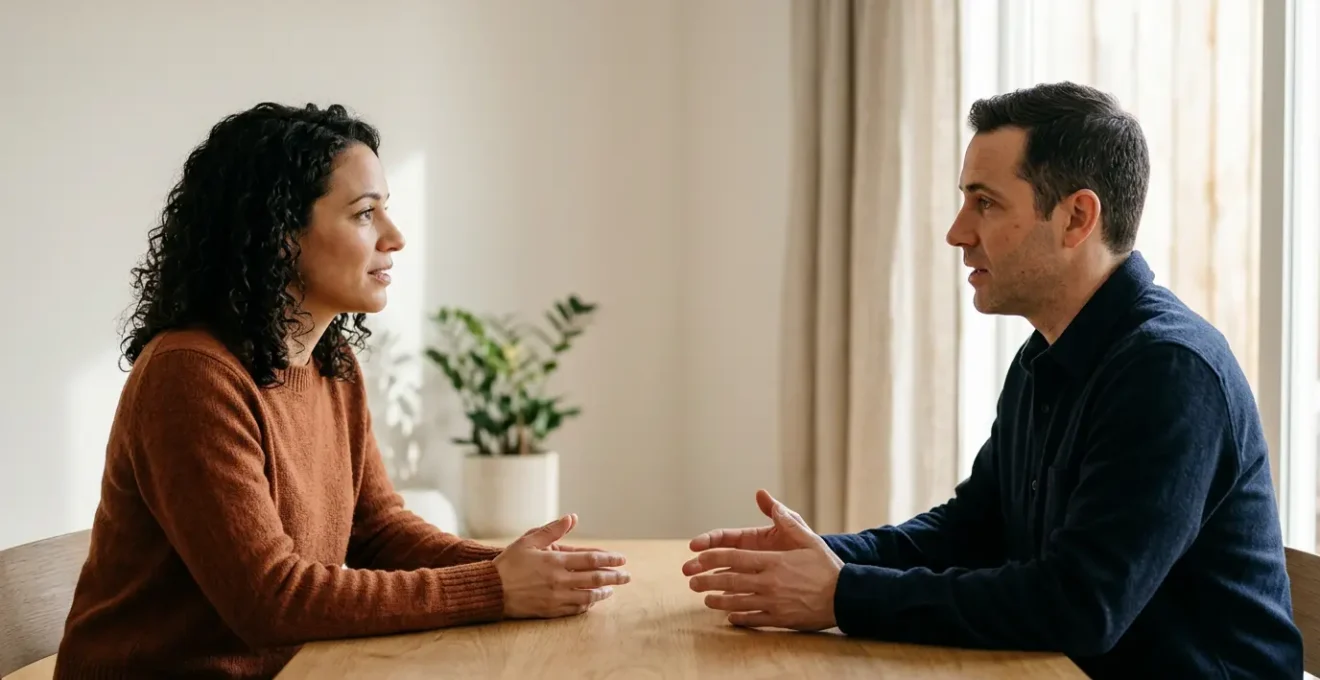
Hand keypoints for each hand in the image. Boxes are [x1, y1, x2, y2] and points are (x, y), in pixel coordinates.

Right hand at [494, 514, 631, 618]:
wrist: (491, 590)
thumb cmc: (509, 563)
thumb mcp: (528, 541)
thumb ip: (552, 530)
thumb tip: (572, 517)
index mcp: (555, 561)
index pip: (591, 560)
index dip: (610, 559)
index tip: (622, 559)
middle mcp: (559, 581)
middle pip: (595, 579)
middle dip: (614, 577)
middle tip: (627, 576)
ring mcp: (556, 598)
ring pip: (588, 596)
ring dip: (603, 593)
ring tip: (611, 589)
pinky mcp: (550, 611)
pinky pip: (575, 609)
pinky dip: (587, 604)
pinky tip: (591, 600)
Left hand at [682, 490, 842, 630]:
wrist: (846, 596)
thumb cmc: (826, 566)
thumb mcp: (808, 538)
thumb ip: (785, 518)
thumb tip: (765, 496)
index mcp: (773, 561)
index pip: (734, 558)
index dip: (712, 558)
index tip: (696, 559)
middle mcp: (770, 582)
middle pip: (730, 581)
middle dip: (707, 581)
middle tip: (691, 581)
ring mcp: (773, 603)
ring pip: (737, 602)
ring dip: (718, 601)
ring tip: (706, 599)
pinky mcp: (780, 619)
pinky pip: (753, 619)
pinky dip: (738, 618)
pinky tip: (729, 616)